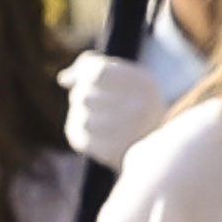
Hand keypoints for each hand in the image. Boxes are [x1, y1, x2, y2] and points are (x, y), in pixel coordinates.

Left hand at [58, 52, 166, 170]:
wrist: (158, 151)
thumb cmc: (136, 105)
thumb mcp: (126, 78)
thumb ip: (94, 66)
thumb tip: (63, 79)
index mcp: (145, 85)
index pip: (97, 72)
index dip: (84, 74)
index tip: (88, 79)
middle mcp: (139, 109)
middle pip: (82, 95)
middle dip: (82, 95)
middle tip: (97, 102)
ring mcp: (126, 135)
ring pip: (79, 116)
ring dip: (80, 115)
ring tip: (99, 119)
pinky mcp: (110, 155)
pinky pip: (76, 135)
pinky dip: (78, 132)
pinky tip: (96, 135)